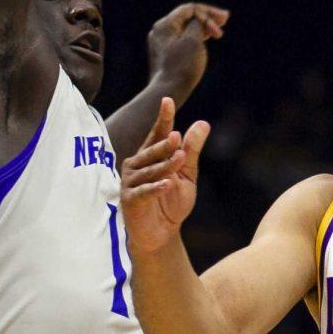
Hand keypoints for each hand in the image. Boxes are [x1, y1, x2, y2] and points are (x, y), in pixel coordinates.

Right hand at [121, 97, 209, 253]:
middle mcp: (136, 165)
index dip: (163, 118)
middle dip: (164, 144)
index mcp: (150, 156)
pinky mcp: (130, 201)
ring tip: (180, 159)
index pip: (158, 134)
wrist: (162, 233)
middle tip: (177, 136)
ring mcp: (131, 183)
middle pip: (152, 151)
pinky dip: (155, 188)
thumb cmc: (171, 201)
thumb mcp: (187, 174)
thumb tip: (202, 123)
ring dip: (165, 165)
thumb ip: (192, 150)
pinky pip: (143, 192)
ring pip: (150, 171)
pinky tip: (167, 184)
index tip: (168, 100)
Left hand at [147, 2, 229, 100]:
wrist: (168, 92)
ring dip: (202, 28)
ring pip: (185, 29)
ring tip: (217, 30)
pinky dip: (195, 38)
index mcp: (165, 24)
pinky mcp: (165, 54)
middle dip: (207, 18)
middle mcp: (160, 31)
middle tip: (225, 18)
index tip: (223, 24)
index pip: (190, 9)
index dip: (208, 13)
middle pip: (187, 17)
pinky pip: (182, 39)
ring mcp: (162, 43)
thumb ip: (198, 24)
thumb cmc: (182, 67)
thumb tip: (198, 21)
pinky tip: (205, 39)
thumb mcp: (194, 40)